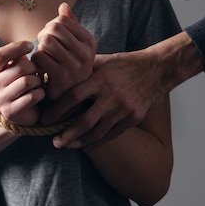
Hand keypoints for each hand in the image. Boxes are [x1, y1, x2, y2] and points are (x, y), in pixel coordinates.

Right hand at [0, 41, 45, 125]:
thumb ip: (18, 57)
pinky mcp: (11, 112)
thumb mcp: (16, 68)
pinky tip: (40, 93)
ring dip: (38, 81)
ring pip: (27, 81)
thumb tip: (28, 45)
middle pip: (19, 67)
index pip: (0, 55)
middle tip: (38, 71)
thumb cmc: (19, 84)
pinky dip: (41, 93)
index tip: (30, 45)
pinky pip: (33, 96)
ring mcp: (1, 100)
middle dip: (34, 67)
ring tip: (38, 83)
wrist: (18, 113)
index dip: (17, 47)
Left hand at [31, 3, 96, 99]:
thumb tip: (64, 6)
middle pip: (54, 29)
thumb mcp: (76, 47)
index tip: (51, 36)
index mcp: (90, 43)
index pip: (63, 20)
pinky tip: (41, 67)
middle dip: (43, 34)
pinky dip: (36, 60)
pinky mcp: (61, 77)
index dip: (51, 25)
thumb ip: (71, 26)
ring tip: (44, 56)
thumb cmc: (70, 68)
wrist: (70, 99)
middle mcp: (86, 54)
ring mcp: (74, 66)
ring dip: (40, 48)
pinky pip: (39, 56)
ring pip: (46, 41)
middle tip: (43, 46)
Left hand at [41, 50, 167, 148]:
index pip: (72, 97)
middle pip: (83, 121)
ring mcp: (123, 110)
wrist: (159, 69)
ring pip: (97, 132)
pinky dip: (97, 142)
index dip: (56, 110)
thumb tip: (60, 68)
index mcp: (100, 80)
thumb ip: (85, 67)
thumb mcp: (106, 60)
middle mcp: (111, 96)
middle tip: (54, 142)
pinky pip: (111, 135)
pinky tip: (86, 145)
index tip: (45, 119)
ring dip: (80, 141)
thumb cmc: (128, 63)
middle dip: (66, 134)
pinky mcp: (133, 119)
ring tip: (67, 145)